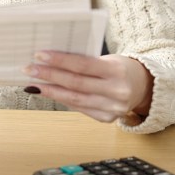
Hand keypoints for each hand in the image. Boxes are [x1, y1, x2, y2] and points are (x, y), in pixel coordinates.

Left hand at [22, 51, 153, 123]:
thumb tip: (52, 61)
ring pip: (75, 99)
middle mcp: (116, 92)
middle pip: (75, 83)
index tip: (40, 55)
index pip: (82, 65)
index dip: (59, 60)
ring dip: (51, 91)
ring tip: (35, 84)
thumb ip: (85, 62)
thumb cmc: (120, 67)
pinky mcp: (107, 119)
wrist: (143, 86)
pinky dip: (63, 100)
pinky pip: (80, 108)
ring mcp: (112, 108)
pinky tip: (51, 93)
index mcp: (116, 71)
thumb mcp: (108, 59)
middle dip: (49, 76)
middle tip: (30, 69)